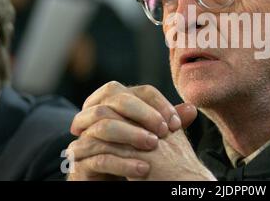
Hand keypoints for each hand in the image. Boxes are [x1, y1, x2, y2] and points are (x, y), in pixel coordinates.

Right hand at [67, 82, 196, 179]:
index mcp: (116, 101)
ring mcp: (84, 134)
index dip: (159, 104)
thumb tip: (191, 109)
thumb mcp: (150, 134)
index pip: (140, 91)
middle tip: (164, 131)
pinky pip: (99, 156)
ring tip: (153, 145)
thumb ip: (166, 121)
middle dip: (144, 114)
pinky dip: (123, 162)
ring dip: (131, 134)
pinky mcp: (78, 159)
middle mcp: (95, 112)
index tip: (176, 123)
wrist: (107, 177)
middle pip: (117, 100)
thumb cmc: (132, 151)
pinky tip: (143, 168)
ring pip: (103, 124)